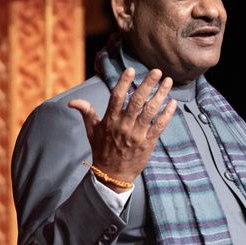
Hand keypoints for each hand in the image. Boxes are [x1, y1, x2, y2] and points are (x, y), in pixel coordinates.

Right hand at [68, 67, 176, 189]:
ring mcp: (137, 134)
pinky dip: (167, 114)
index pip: (117, 97)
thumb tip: (71, 102)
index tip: (131, 69)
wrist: (112, 174)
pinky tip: (173, 103)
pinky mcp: (148, 143)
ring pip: (150, 111)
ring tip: (168, 82)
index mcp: (110, 120)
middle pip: (137, 100)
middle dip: (148, 84)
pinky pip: (159, 126)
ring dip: (161, 95)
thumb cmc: (102, 150)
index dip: (124, 82)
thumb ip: (86, 113)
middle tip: (157, 71)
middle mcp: (124, 125)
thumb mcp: (92, 131)